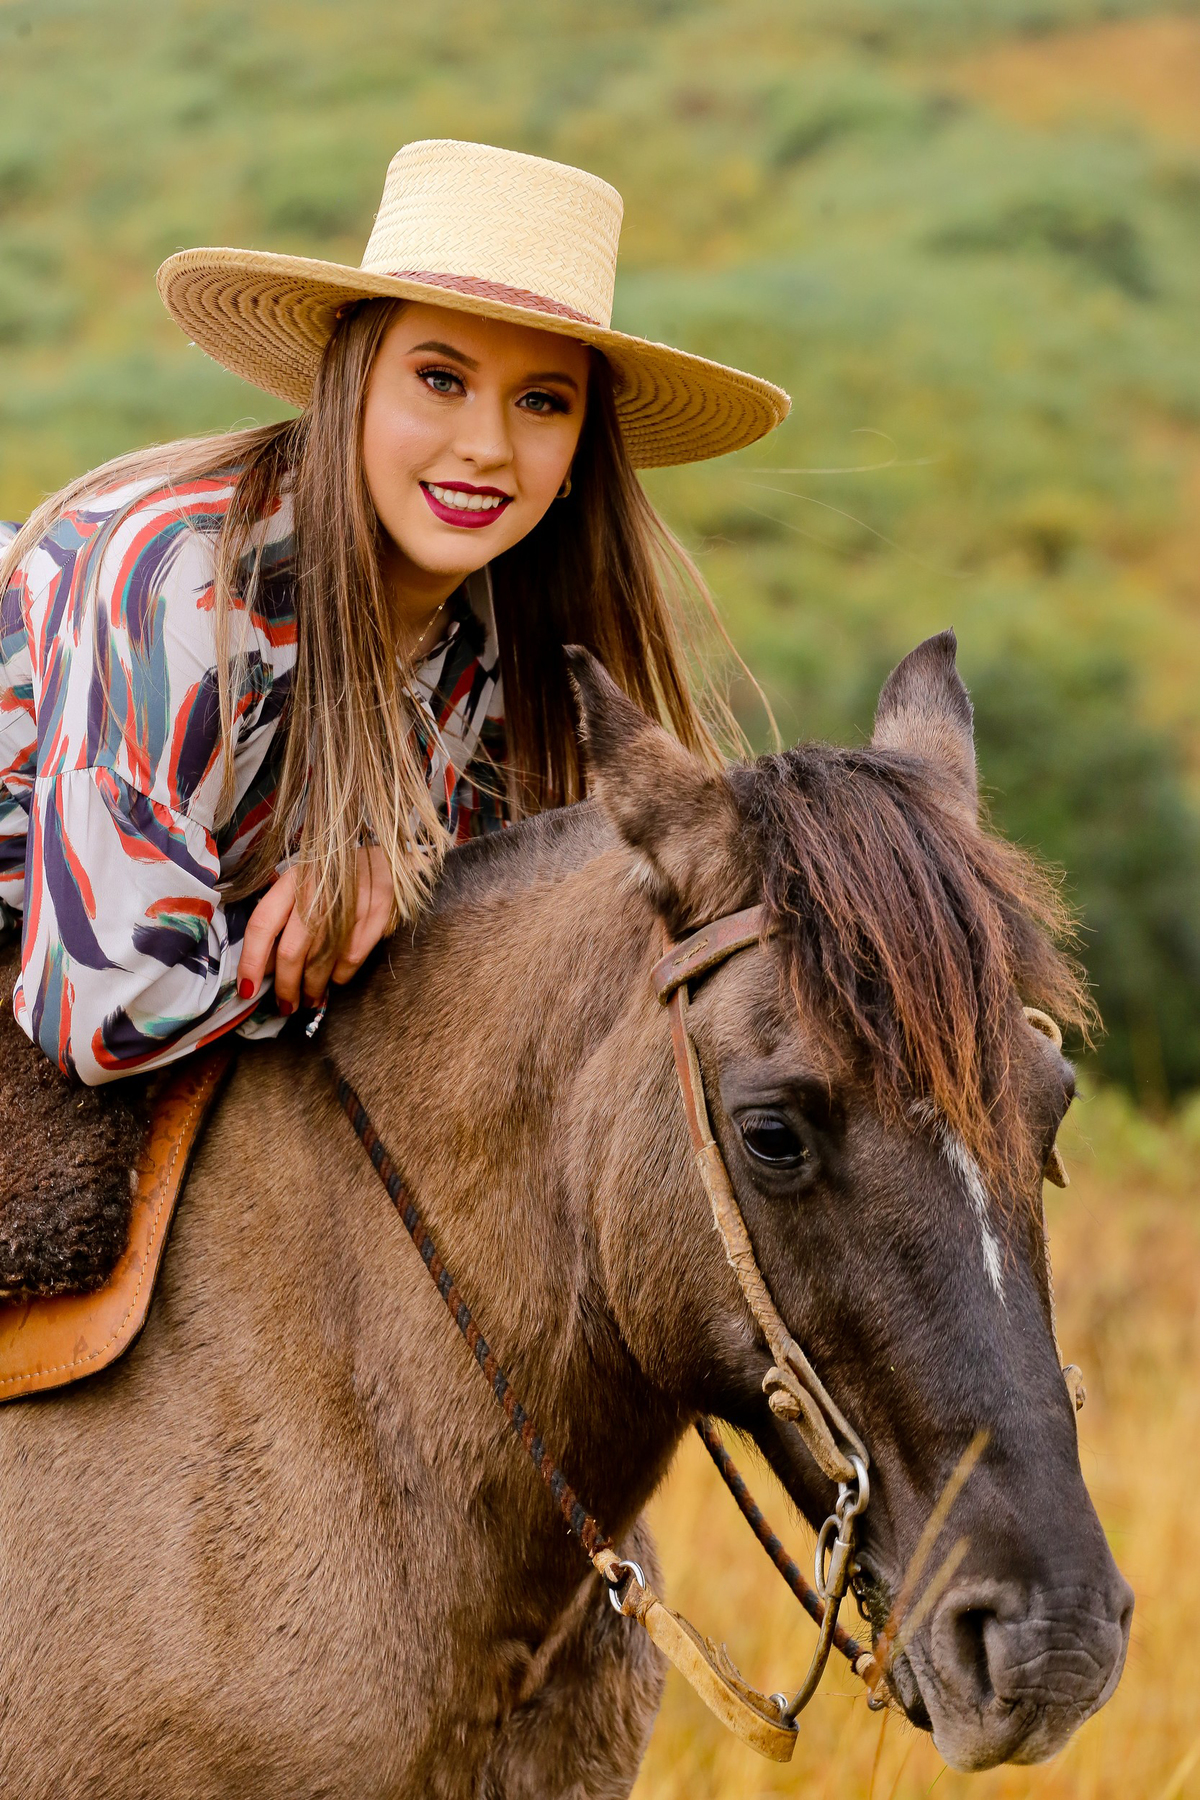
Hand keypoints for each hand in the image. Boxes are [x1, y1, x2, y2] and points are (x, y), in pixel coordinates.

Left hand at [236, 847, 395, 1013]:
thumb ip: (281, 917)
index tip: (246, 989)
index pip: (262, 925)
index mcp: (292, 881)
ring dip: (312, 988)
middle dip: (285, 986)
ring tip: (309, 998)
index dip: (251, 962)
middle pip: (290, 952)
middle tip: (286, 1005)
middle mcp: (316, 892)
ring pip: (320, 963)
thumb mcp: (302, 885)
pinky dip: (339, 976)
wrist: (383, 858)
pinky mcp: (375, 916)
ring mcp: (347, 904)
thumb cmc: (333, 879)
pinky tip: (335, 979)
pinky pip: (349, 961)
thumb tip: (263, 965)